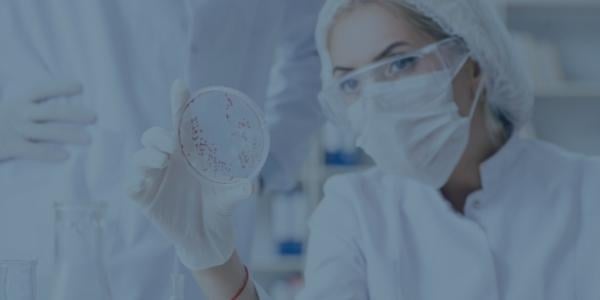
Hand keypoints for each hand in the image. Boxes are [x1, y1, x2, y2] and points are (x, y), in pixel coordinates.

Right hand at [0, 80, 95, 161]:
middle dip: (73, 113)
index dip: (60, 87)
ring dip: (68, 134)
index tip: (80, 86)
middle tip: (94, 117)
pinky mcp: (9, 147)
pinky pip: (31, 150)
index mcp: (20, 100)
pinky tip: (65, 155)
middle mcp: (18, 113)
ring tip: (88, 139)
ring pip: (45, 131)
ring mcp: (14, 130)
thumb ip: (36, 105)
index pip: (42, 90)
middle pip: (50, 111)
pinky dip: (48, 153)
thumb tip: (62, 96)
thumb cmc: (3, 123)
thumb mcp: (15, 108)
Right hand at [127, 79, 254, 269]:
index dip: (178, 102)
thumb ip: (236, 191)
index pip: (180, 122)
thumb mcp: (228, 197)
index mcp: (188, 153)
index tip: (180, 84)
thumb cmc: (217, 207)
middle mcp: (169, 161)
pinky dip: (132, 183)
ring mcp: (154, 178)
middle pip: (154, 136)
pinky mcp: (146, 198)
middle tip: (172, 145)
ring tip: (164, 162)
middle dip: (158, 135)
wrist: (206, 237)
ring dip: (147, 156)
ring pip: (140, 157)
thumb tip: (249, 186)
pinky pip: (131, 187)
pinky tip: (138, 184)